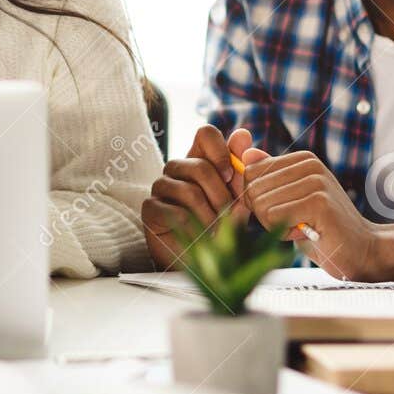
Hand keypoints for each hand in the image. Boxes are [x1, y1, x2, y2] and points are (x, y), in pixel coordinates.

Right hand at [141, 125, 258, 267]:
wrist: (201, 259)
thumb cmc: (221, 224)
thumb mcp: (238, 198)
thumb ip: (241, 170)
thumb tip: (243, 134)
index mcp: (200, 159)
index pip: (206, 133)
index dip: (221, 150)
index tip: (231, 176)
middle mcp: (177, 167)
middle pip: (200, 166)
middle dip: (221, 195)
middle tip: (227, 214)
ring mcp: (161, 186)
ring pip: (189, 191)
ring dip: (209, 216)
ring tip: (214, 230)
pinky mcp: (150, 208)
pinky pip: (176, 213)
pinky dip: (194, 230)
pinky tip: (198, 238)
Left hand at [236, 150, 388, 278]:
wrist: (361, 250)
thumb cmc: (321, 229)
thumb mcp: (291, 199)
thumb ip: (271, 178)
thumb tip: (247, 154)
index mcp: (302, 160)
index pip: (250, 172)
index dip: (256, 200)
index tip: (283, 211)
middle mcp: (310, 164)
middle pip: (253, 189)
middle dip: (264, 215)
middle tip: (294, 222)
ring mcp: (316, 181)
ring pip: (261, 204)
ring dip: (275, 225)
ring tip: (302, 227)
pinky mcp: (319, 202)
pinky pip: (274, 217)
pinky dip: (284, 233)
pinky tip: (306, 233)